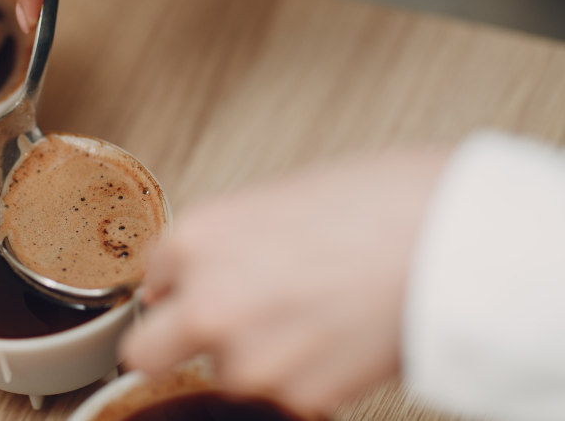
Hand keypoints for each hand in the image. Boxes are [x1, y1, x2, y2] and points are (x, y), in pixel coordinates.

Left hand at [120, 149, 449, 417]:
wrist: (452, 240)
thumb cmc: (379, 203)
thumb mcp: (273, 201)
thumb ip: (222, 245)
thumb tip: (206, 272)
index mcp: (195, 239)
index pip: (154, 281)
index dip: (183, 283)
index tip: (203, 286)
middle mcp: (205, 303)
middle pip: (145, 350)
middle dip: (171, 340)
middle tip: (217, 326)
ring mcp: (246, 358)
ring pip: (221, 372)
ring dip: (251, 355)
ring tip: (309, 317)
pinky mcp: (293, 397)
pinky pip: (277, 393)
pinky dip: (300, 374)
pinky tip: (335, 336)